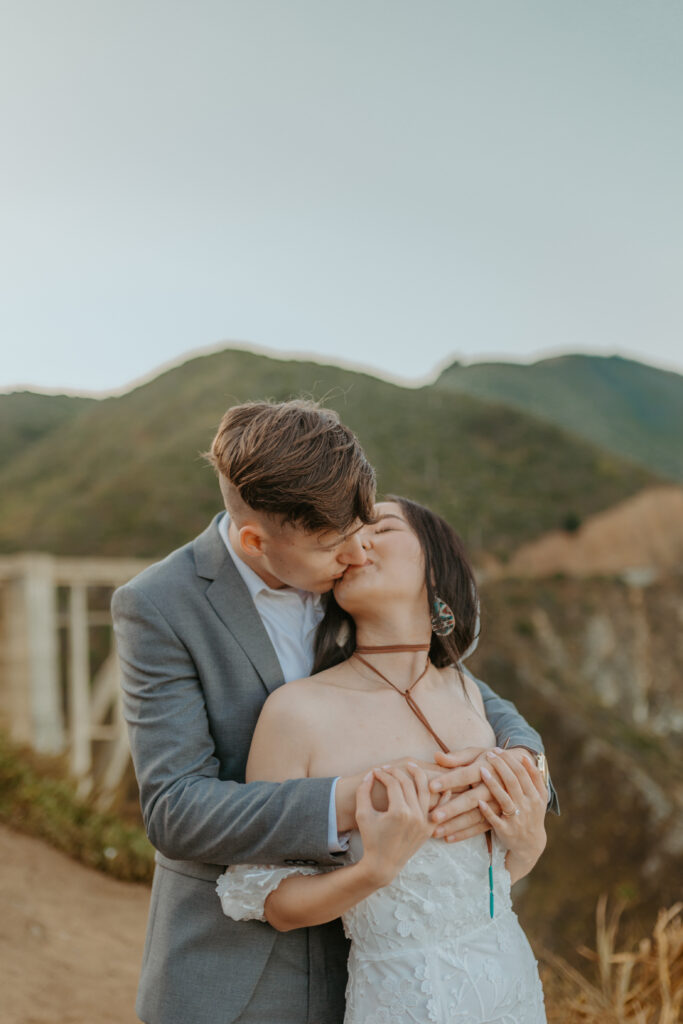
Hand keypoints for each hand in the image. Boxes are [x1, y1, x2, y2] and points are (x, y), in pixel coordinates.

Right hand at [356, 764, 432, 887]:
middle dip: (397, 773)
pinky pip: (438, 807)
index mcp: (399, 812)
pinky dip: (440, 794)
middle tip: (388, 768)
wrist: (383, 864)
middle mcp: (415, 816)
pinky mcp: (429, 828)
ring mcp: (425, 822)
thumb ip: (363, 791)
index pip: (393, 784)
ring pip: (426, 791)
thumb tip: (372, 773)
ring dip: (419, 776)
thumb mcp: (362, 814)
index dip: (383, 775)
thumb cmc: (371, 839)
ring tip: (411, 766)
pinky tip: (435, 782)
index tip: (376, 772)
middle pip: (409, 784)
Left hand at [428, 747, 500, 841]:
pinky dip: (465, 834)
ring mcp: (498, 804)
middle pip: (471, 799)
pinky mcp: (500, 817)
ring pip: (475, 816)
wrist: (520, 774)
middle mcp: (493, 788)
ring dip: (456, 825)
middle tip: (434, 816)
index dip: (448, 780)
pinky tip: (449, 839)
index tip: (431, 786)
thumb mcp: (477, 754)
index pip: (464, 775)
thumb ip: (456, 757)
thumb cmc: (490, 762)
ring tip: (436, 831)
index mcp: (485, 769)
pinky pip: (481, 828)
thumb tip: (436, 755)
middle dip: (452, 808)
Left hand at [477, 749, 546, 880]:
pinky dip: (487, 811)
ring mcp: (517, 818)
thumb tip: (526, 757)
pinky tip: (479, 801)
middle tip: (488, 753)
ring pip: (504, 798)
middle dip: (500, 766)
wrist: (530, 844)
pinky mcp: (506, 830)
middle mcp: (527, 806)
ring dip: (493, 784)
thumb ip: (535, 778)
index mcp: (536, 795)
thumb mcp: (539, 797)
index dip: (510, 760)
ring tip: (481, 770)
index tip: (498, 749)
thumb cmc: (532, 814)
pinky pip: (495, 819)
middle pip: (513, 781)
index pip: (522, 773)